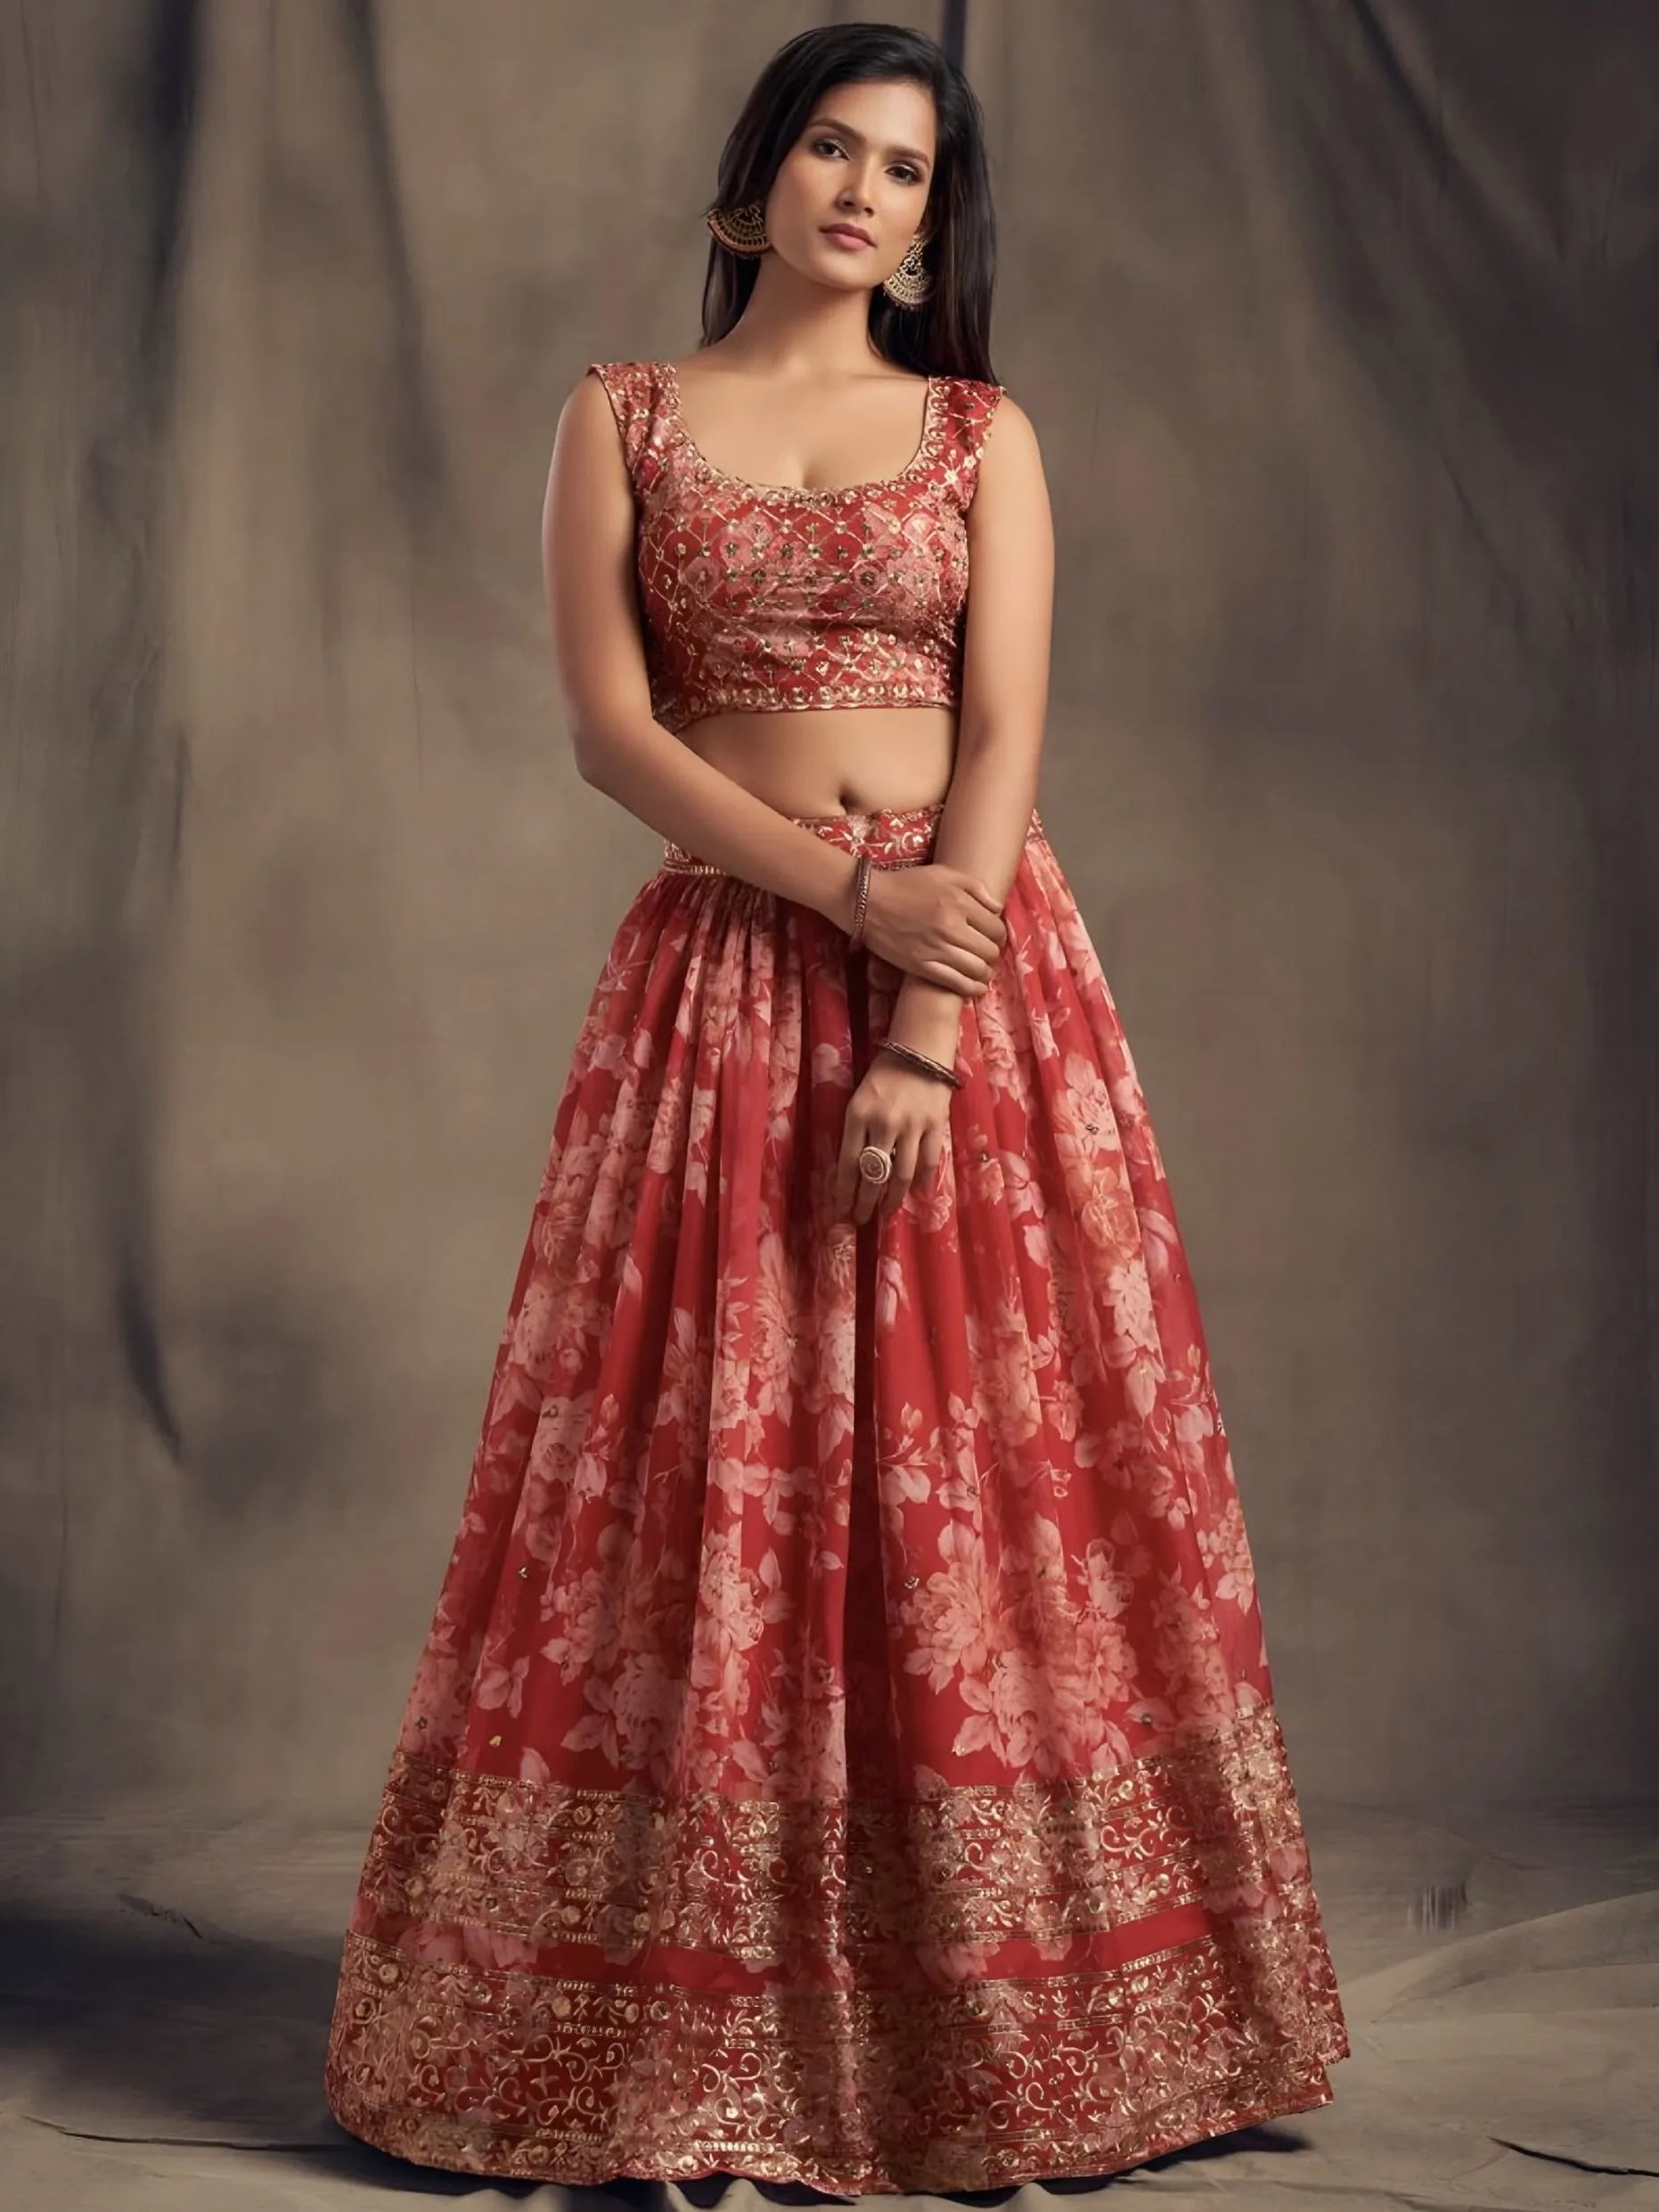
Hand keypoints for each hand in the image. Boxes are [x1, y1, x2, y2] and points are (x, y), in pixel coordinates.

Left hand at [834, 1055, 953, 1224]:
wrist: (920, 1050)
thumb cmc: (884, 1074)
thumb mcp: (860, 1100)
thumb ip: (857, 1132)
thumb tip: (858, 1172)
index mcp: (858, 1114)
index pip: (848, 1163)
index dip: (844, 1192)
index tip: (841, 1211)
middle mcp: (883, 1123)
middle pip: (874, 1174)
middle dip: (865, 1202)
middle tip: (861, 1219)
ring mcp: (911, 1125)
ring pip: (901, 1174)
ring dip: (893, 1199)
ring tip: (887, 1212)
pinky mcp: (934, 1125)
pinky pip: (928, 1162)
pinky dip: (921, 1183)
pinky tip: (916, 1195)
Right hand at [855, 861, 1007, 998]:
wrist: (868, 901)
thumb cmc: (906, 884)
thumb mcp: (944, 873)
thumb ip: (976, 887)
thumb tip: (998, 909)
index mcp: (959, 903)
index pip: (995, 927)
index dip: (999, 934)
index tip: (993, 936)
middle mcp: (951, 928)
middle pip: (989, 950)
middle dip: (993, 953)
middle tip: (988, 952)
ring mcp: (936, 950)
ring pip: (976, 970)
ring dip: (986, 972)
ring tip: (983, 970)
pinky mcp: (922, 967)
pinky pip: (955, 984)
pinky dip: (971, 988)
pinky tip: (976, 988)